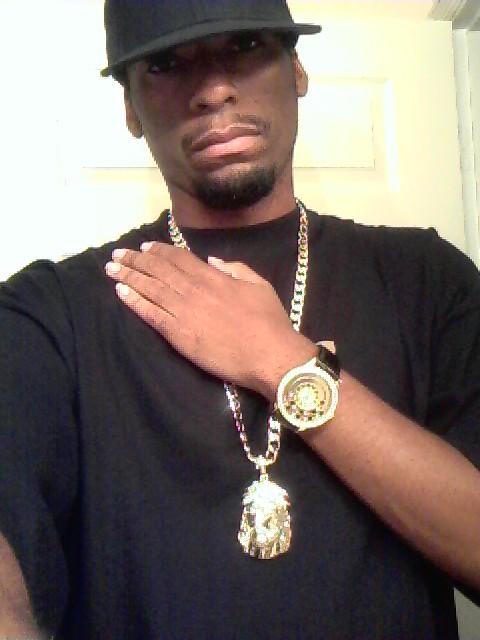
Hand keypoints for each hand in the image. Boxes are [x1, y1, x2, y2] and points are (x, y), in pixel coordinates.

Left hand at [105, 242, 315, 398]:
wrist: (270, 355)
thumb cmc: (269, 321)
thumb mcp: (259, 285)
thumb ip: (236, 269)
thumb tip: (212, 260)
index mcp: (214, 277)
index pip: (179, 258)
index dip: (159, 251)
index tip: (144, 247)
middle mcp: (194, 290)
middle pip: (159, 270)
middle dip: (136, 260)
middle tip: (118, 254)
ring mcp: (184, 312)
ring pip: (150, 288)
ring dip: (129, 276)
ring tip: (112, 269)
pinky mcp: (178, 335)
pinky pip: (151, 314)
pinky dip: (135, 301)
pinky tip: (121, 292)